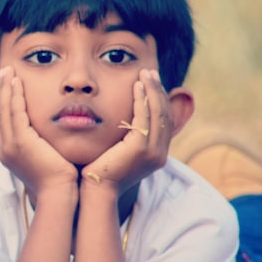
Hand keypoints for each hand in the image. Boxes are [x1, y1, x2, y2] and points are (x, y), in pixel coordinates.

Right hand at [0, 67, 78, 195]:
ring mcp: (10, 145)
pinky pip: (14, 113)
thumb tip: (43, 135)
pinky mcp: (20, 142)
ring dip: (5, 88)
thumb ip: (38, 144)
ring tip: (8, 71)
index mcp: (7, 152)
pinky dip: (14, 96)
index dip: (0, 99)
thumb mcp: (42, 157)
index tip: (4, 83)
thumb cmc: (57, 179)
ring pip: (3, 110)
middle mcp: (4, 148)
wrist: (59, 193)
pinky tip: (17, 83)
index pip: (0, 120)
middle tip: (3, 71)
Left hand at [81, 69, 172, 194]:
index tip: (152, 82)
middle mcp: (160, 153)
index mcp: (158, 154)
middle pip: (165, 113)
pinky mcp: (141, 148)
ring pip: (157, 113)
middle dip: (158, 90)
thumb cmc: (102, 169)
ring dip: (152, 91)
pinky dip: (141, 99)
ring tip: (145, 74)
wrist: (97, 189)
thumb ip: (127, 135)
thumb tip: (123, 119)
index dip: (160, 99)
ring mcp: (153, 151)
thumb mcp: (120, 150)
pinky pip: (144, 117)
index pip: (165, 120)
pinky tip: (136, 86)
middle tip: (150, 72)